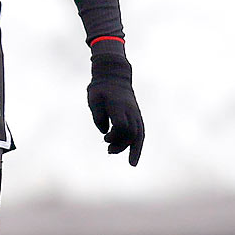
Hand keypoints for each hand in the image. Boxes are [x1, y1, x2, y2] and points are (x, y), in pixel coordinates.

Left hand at [86, 44, 143, 165]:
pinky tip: (133, 157)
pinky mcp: (137, 116)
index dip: (115, 135)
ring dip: (131, 148)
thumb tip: (105, 131)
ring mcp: (135, 113)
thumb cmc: (100, 88)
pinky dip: (138, 145)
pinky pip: (141, 133)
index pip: (121, 125)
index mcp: (118, 105)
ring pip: (139, 134)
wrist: (115, 76)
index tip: (105, 138)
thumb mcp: (93, 98)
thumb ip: (98, 115)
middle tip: (108, 150)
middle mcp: (130, 110)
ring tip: (120, 156)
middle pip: (132, 132)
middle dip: (122, 145)